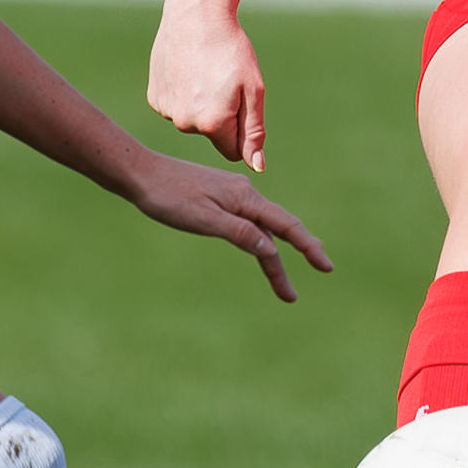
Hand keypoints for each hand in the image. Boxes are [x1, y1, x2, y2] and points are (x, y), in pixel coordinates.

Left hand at [125, 151, 330, 301]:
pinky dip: (258, 241)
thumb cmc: (169, 197)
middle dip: (293, 260)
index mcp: (245, 198)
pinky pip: (248, 223)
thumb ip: (238, 233)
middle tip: (294, 294)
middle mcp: (244, 194)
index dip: (308, 247)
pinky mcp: (220, 198)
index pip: (286, 227)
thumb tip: (270, 250)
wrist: (142, 174)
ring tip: (281, 286)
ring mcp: (233, 196)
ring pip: (261, 229)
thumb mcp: (203, 220)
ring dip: (272, 257)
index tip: (326, 267)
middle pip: (277, 231)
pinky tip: (260, 249)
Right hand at [148, 0, 270, 168]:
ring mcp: (167, 111)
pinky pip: (176, 108)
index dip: (241, 130)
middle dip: (220, 116)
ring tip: (203, 72)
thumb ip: (254, 132)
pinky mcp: (154, 98)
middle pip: (212, 135)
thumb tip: (256, 166)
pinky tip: (186, 71)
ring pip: (192, 121)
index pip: (233, 151)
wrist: (195, 14)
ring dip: (200, 104)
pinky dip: (183, 94)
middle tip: (221, 81)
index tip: (240, 102)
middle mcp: (186, 124)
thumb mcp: (253, 89)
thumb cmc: (231, 49)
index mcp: (213, 124)